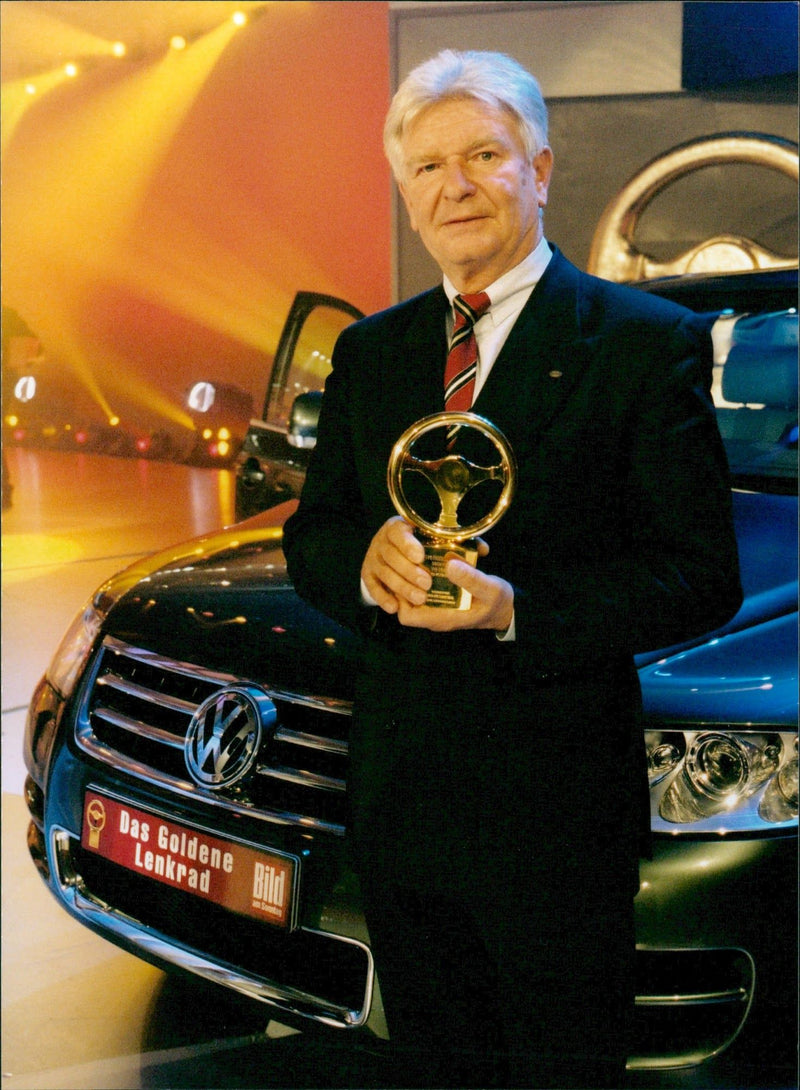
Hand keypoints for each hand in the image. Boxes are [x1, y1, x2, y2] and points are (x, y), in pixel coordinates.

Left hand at [361, 517, 513, 632]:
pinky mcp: (444, 594)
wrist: (508, 607)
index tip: (409, 575)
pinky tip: (438, 553)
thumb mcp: (490, 589)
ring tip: (423, 552)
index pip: (407, 616)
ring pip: (417, 590)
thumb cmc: (498, 602)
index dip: (401, 598)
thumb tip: (449, 565)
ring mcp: (439, 604)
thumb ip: (471, 579)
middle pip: (408, 600)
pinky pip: (429, 584)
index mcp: (443, 618)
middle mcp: (436, 613)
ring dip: (418, 571)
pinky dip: (431, 570)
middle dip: (407, 579)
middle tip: (414, 558)